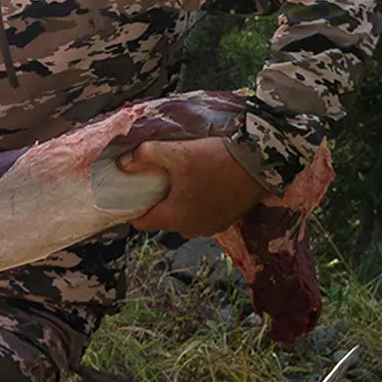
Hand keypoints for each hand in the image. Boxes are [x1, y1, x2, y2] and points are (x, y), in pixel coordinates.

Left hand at [118, 136, 266, 236]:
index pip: (141, 222)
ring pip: (182, 217)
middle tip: (155, 177)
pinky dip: (195, 202)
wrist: (258, 163)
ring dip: (177, 201)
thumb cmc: (215, 160)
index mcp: (176, 217)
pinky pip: (200, 214)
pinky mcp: (226, 220)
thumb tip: (123, 162)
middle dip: (156, 200)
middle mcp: (192, 229)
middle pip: (162, 219)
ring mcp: (211, 227)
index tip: (132, 188)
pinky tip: (200, 182)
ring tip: (179, 178)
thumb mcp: (176, 152)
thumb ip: (145, 155)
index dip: (132, 205)